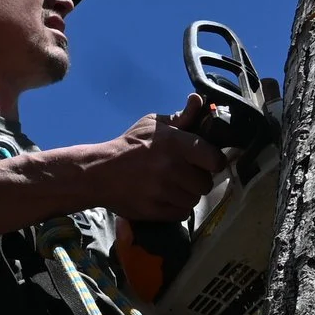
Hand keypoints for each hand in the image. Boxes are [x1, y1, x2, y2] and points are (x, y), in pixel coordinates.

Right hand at [89, 96, 220, 221]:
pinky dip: (177, 207)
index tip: (206, 162)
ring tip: (172, 186)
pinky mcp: (156, 210)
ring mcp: (164, 191)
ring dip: (187, 194)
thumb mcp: (153, 125)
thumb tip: (198, 100)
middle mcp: (172, 168)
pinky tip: (165, 197)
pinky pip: (182, 213)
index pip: (215, 159)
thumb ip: (181, 118)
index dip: (213, 161)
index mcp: (175, 143)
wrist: (99, 172)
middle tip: (184, 174)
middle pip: (205, 183)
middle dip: (197, 179)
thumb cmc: (129, 146)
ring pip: (194, 199)